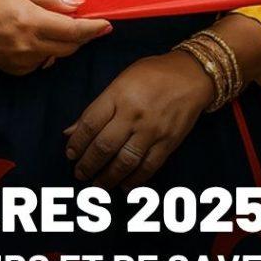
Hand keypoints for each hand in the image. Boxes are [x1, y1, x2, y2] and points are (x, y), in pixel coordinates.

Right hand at [0, 0, 111, 75]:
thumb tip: (77, 3)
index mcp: (30, 20)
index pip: (72, 29)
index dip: (93, 28)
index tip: (107, 24)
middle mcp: (29, 45)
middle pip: (70, 46)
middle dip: (84, 35)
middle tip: (90, 22)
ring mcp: (23, 61)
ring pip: (58, 55)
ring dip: (66, 42)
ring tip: (58, 26)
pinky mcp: (17, 71)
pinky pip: (43, 62)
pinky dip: (47, 50)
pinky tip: (37, 37)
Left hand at [64, 51, 215, 189]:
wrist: (191, 76)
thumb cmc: (150, 74)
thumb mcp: (119, 81)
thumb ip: (96, 108)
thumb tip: (71, 130)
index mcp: (117, 95)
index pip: (91, 123)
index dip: (77, 142)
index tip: (70, 154)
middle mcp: (133, 114)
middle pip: (105, 146)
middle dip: (89, 164)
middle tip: (79, 174)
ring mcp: (152, 131)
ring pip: (125, 161)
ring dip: (108, 177)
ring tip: (97, 186)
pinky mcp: (169, 143)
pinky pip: (149, 167)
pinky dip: (135, 180)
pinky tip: (123, 186)